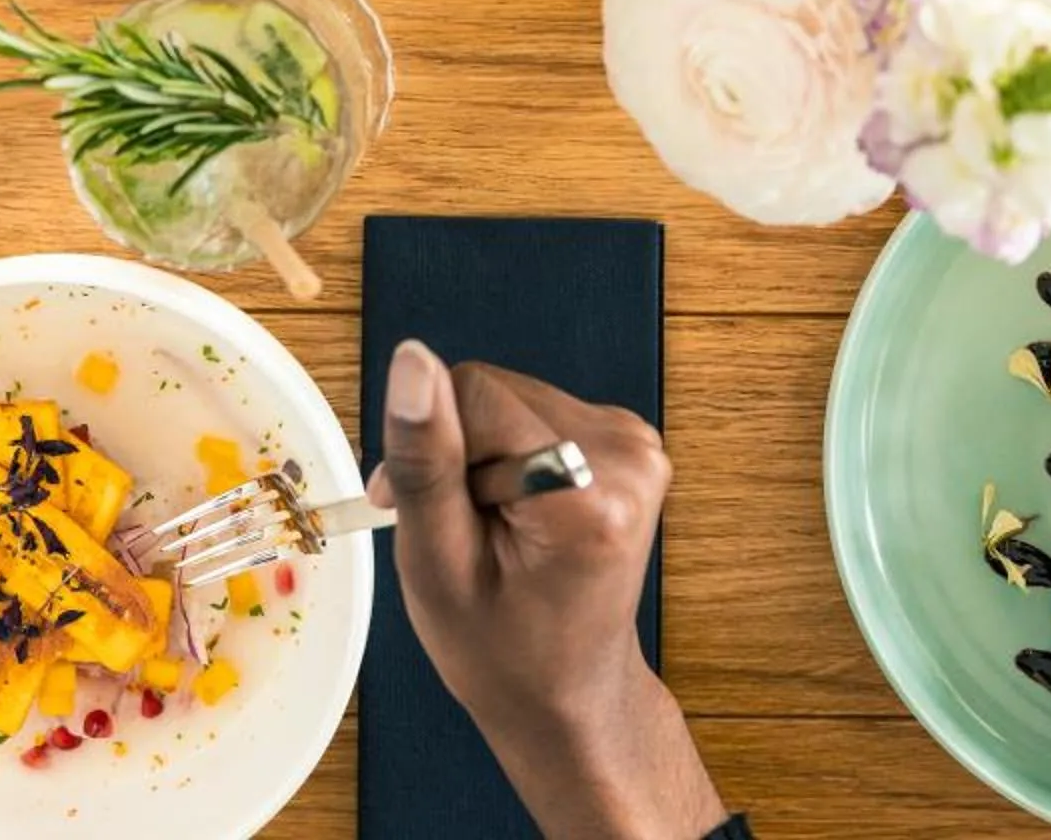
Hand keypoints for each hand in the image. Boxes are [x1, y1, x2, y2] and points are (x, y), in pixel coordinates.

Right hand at [369, 342, 726, 839]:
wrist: (569, 689)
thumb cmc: (502, 650)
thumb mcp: (438, 565)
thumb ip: (426, 459)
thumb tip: (413, 360)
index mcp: (589, 495)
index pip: (476, 395)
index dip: (431, 446)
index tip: (421, 512)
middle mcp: (629, 456)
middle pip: (496, 393)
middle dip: (459, 452)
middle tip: (457, 532)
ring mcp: (637, 445)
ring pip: (512, 399)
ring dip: (483, 455)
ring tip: (488, 529)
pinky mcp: (630, 441)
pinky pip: (538, 413)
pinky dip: (512, 456)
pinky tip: (516, 512)